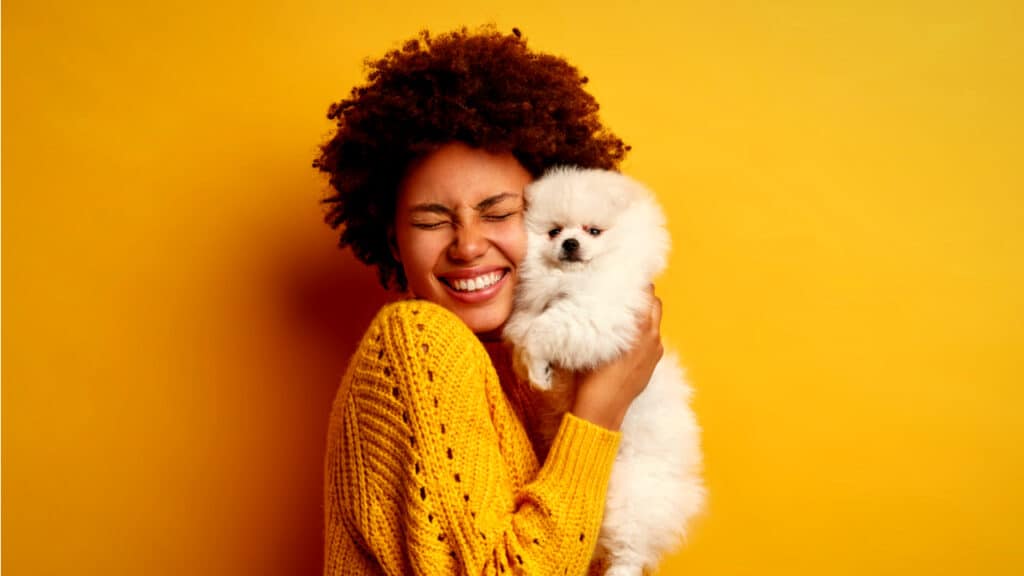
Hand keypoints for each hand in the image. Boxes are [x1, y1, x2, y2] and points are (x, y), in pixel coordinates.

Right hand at [570, 285, 663, 430]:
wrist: (602, 409)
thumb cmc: (592, 376)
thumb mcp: (593, 340)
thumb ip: (603, 319)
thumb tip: (597, 302)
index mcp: (640, 327)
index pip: (647, 293)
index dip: (637, 284)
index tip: (624, 279)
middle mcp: (652, 337)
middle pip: (655, 304)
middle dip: (642, 298)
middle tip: (624, 294)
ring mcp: (655, 351)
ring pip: (654, 322)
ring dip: (644, 315)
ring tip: (625, 315)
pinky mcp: (653, 364)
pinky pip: (652, 340)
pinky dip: (644, 333)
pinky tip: (627, 338)